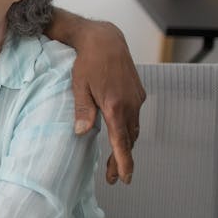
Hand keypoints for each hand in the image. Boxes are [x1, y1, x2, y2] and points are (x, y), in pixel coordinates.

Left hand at [67, 21, 144, 183]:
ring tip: (118, 162)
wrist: (105, 39)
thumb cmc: (87, 62)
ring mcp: (136, 98)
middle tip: (115, 178)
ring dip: (127, 146)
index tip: (124, 178)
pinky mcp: (138, 93)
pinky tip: (121, 135)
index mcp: (115, 106)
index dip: (124, 162)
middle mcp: (130, 104)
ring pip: (134, 129)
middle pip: (130, 140)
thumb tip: (81, 133)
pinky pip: (135, 117)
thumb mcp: (79, 86)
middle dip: (123, 159)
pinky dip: (129, 130)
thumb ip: (82, 110)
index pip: (122, 142)